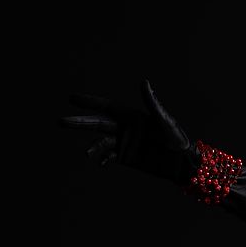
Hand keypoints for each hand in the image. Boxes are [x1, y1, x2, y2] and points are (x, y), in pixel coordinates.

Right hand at [60, 79, 245, 223]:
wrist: (184, 164)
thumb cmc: (178, 139)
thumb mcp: (165, 122)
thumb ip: (152, 104)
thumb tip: (144, 82)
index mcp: (133, 116)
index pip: (107, 107)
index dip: (90, 102)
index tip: (72, 98)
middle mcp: (126, 128)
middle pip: (98, 123)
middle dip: (80, 122)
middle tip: (61, 121)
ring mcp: (126, 143)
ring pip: (102, 143)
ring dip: (92, 147)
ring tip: (87, 154)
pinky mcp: (128, 158)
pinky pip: (109, 157)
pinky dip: (102, 159)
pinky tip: (99, 162)